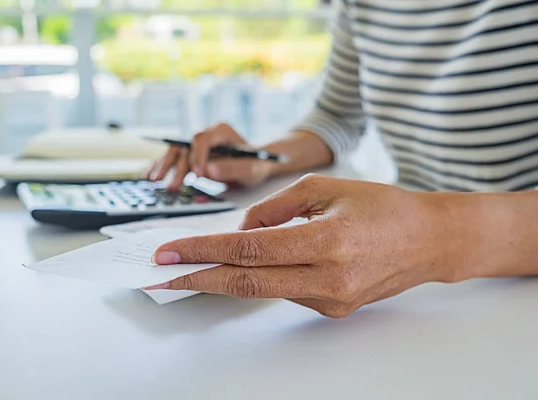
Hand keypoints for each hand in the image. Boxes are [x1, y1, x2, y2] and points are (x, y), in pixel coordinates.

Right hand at [146, 123, 272, 190]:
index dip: (198, 156)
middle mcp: (205, 134)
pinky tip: (149, 177)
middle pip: (185, 146)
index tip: (199, 175)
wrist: (256, 164)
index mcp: (221, 131)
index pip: (203, 139)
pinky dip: (161, 167)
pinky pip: (173, 159)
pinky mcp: (190, 154)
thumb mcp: (251, 168)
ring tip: (154, 181)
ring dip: (164, 166)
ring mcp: (196, 144)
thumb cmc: (256, 164)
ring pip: (175, 152)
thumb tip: (208, 171)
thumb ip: (233, 169)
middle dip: (176, 166)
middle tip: (171, 186)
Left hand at [147, 175, 454, 317]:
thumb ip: (277, 208)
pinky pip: (286, 291)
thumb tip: (241, 228)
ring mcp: (332, 300)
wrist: (429, 241)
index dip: (205, 250)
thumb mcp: (327, 188)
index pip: (251, 250)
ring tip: (197, 263)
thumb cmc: (383, 206)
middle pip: (247, 284)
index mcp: (329, 241)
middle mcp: (330, 279)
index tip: (170, 252)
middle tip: (162, 273)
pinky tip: (252, 264)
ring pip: (264, 289)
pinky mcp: (334, 309)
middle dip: (199, 277)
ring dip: (227, 276)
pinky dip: (263, 276)